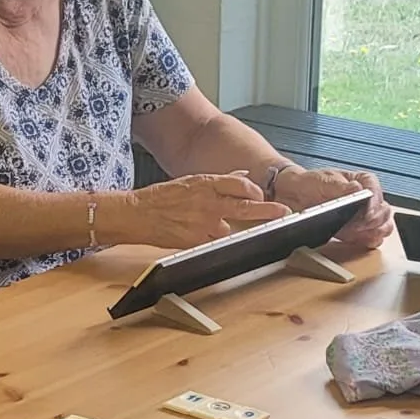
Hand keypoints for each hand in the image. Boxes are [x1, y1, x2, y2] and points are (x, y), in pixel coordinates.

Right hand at [116, 174, 289, 250]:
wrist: (137, 214)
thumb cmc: (160, 197)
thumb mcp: (190, 181)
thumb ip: (218, 181)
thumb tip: (242, 176)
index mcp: (206, 183)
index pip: (241, 185)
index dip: (255, 191)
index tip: (262, 195)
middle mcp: (208, 202)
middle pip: (245, 206)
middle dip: (267, 210)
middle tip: (283, 212)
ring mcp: (203, 223)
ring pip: (228, 229)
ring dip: (223, 228)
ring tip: (202, 224)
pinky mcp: (196, 241)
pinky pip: (212, 242)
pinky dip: (210, 239)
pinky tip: (195, 233)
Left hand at [276, 167, 395, 253]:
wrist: (298, 196)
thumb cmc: (312, 183)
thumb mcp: (323, 181)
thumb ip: (340, 186)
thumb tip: (356, 189)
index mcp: (364, 181)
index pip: (376, 193)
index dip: (373, 204)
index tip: (365, 213)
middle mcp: (370, 197)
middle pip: (384, 212)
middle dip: (372, 221)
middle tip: (357, 225)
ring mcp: (367, 214)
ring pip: (384, 225)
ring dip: (373, 232)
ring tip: (356, 233)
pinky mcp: (361, 229)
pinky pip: (375, 238)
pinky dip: (369, 240)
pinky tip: (358, 239)